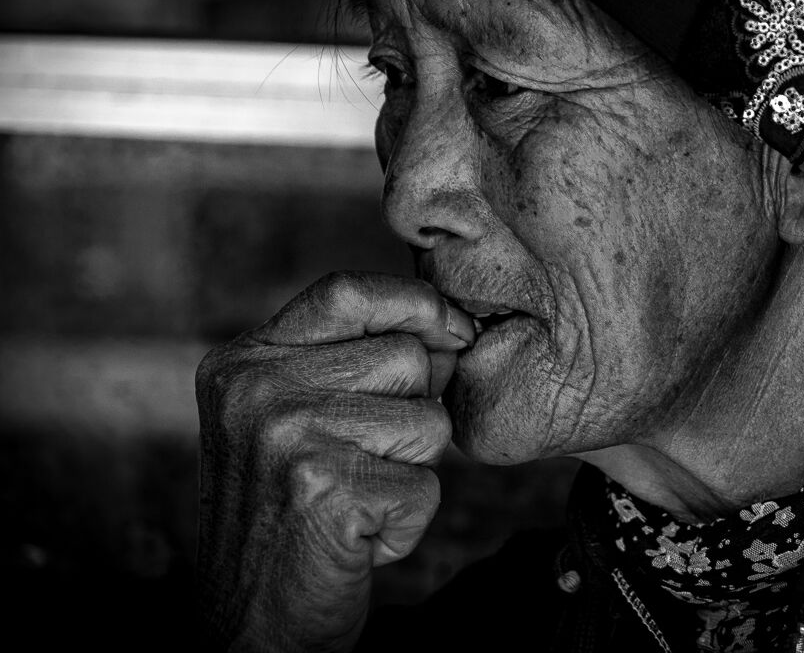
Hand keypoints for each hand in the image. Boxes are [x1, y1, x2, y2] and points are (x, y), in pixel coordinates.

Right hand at [194, 272, 474, 651]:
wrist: (252, 624)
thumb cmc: (287, 515)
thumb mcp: (289, 419)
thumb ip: (346, 362)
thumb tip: (451, 326)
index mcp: (244, 361)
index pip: (347, 290)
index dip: (415, 302)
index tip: (454, 327)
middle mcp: (258, 389)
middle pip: (407, 357)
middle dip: (413, 411)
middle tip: (363, 461)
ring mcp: (290, 437)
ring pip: (428, 421)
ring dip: (411, 470)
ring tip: (355, 498)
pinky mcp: (328, 491)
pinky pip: (425, 487)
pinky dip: (406, 523)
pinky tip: (356, 538)